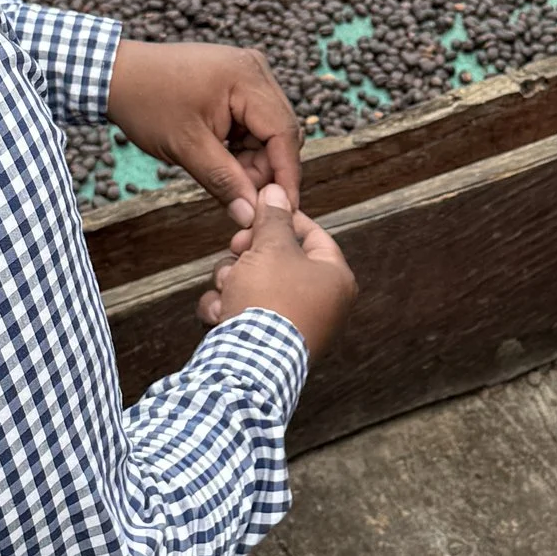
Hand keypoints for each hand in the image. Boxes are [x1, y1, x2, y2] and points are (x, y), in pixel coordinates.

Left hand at [110, 39, 301, 222]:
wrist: (116, 74)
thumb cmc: (146, 103)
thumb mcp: (186, 148)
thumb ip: (224, 181)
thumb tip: (251, 216)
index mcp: (247, 78)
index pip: (284, 133)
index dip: (287, 175)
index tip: (284, 210)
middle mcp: (256, 69)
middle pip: (280, 131)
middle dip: (266, 169)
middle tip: (244, 199)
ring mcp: (248, 73)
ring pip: (268, 130)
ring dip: (253, 160)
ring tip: (225, 178)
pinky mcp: (237, 81)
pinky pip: (254, 121)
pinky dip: (243, 146)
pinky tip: (221, 160)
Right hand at [198, 188, 356, 361]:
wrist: (248, 365)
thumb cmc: (270, 301)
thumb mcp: (271, 247)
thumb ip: (274, 217)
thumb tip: (277, 190)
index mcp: (336, 279)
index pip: (313, 235)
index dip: (282, 219)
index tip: (257, 214)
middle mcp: (322, 305)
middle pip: (280, 261)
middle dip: (249, 254)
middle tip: (236, 249)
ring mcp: (295, 328)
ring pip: (256, 286)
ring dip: (233, 281)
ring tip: (227, 287)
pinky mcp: (268, 346)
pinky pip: (246, 315)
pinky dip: (228, 311)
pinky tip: (220, 314)